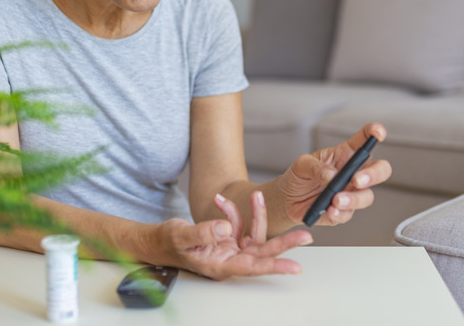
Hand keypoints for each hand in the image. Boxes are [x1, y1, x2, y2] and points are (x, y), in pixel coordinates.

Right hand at [154, 191, 311, 279]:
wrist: (157, 240)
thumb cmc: (167, 243)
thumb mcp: (181, 236)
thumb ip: (204, 232)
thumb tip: (226, 229)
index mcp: (220, 265)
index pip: (252, 267)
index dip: (274, 266)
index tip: (295, 266)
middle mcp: (229, 258)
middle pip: (262, 252)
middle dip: (284, 242)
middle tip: (305, 235)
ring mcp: (229, 248)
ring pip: (253, 233)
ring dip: (256, 214)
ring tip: (255, 196)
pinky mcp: (227, 238)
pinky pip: (239, 223)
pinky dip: (233, 210)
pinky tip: (221, 200)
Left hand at [277, 122, 391, 225]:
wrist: (287, 200)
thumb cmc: (299, 176)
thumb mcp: (302, 164)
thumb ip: (316, 167)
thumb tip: (331, 175)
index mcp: (345, 155)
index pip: (364, 140)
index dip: (374, 133)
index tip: (377, 132)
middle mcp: (353, 173)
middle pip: (379, 170)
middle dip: (374, 174)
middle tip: (357, 180)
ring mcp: (350, 193)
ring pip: (367, 196)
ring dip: (354, 199)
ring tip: (335, 200)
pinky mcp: (343, 211)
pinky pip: (348, 214)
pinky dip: (340, 213)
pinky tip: (330, 211)